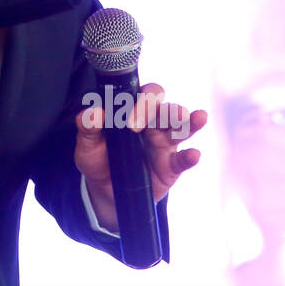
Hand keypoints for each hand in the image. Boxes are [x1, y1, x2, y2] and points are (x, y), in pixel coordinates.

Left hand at [74, 83, 206, 232]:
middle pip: (165, 108)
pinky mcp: (171, 166)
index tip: (129, 121)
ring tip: (197, 118)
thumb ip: (87, 127)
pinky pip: (183, 160)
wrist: (106, 190)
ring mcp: (164, 144)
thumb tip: (93, 113)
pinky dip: (190, 157)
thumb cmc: (98, 159)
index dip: (141, 101)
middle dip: (164, 110)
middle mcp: (153, 123)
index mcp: (133, 111)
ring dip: (188, 122)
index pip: (144, 95)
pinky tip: (194, 154)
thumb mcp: (87, 144)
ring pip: (181, 128)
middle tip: (144, 126)